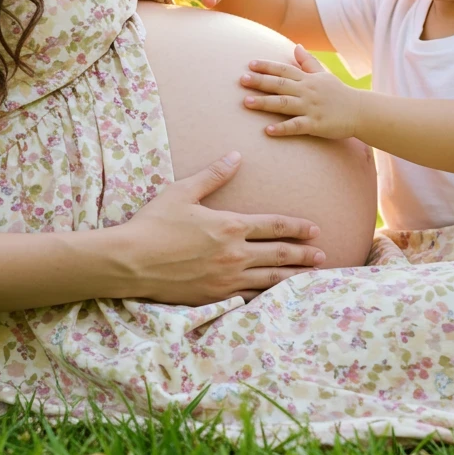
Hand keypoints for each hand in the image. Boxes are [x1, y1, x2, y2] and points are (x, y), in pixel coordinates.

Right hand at [121, 151, 325, 303]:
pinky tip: (279, 298)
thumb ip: (213, 175)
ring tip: (312, 276)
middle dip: (304, 254)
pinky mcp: (215, 297)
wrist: (131, 261)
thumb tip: (236, 156)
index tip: (314, 229)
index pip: (274, 225)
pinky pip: (251, 298)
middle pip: (280, 254)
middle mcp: (234, 254)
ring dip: (294, 277)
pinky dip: (269, 297)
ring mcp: (227, 279)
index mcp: (229, 226)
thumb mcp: (183, 192)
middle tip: (322, 255)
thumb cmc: (154, 223)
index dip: (297, 227)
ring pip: (271, 280)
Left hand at [241, 43, 359, 139]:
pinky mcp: (316, 124)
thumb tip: (296, 45)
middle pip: (280, 84)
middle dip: (260, 81)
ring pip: (284, 104)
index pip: (284, 70)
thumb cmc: (339, 93)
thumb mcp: (323, 75)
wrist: (361, 111)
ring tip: (246, 103)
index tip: (249, 64)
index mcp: (307, 79)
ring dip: (264, 103)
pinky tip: (268, 130)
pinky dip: (282, 128)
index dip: (267, 66)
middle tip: (241, 80)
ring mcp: (311, 107)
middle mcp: (307, 91)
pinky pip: (296, 126)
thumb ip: (308, 62)